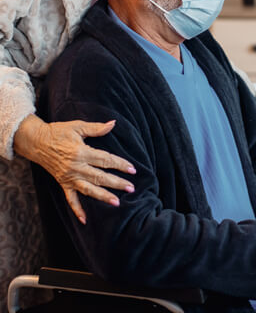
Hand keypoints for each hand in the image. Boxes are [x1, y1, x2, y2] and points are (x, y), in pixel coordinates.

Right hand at [14, 115, 135, 223]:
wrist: (35, 142)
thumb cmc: (58, 132)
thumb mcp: (78, 126)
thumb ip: (97, 128)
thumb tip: (113, 123)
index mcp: (81, 152)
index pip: (105, 160)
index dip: (120, 164)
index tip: (132, 169)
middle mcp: (76, 167)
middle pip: (100, 177)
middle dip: (117, 183)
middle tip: (131, 188)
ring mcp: (69, 177)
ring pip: (89, 189)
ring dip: (103, 196)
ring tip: (117, 202)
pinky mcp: (62, 183)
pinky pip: (70, 199)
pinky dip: (77, 209)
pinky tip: (85, 220)